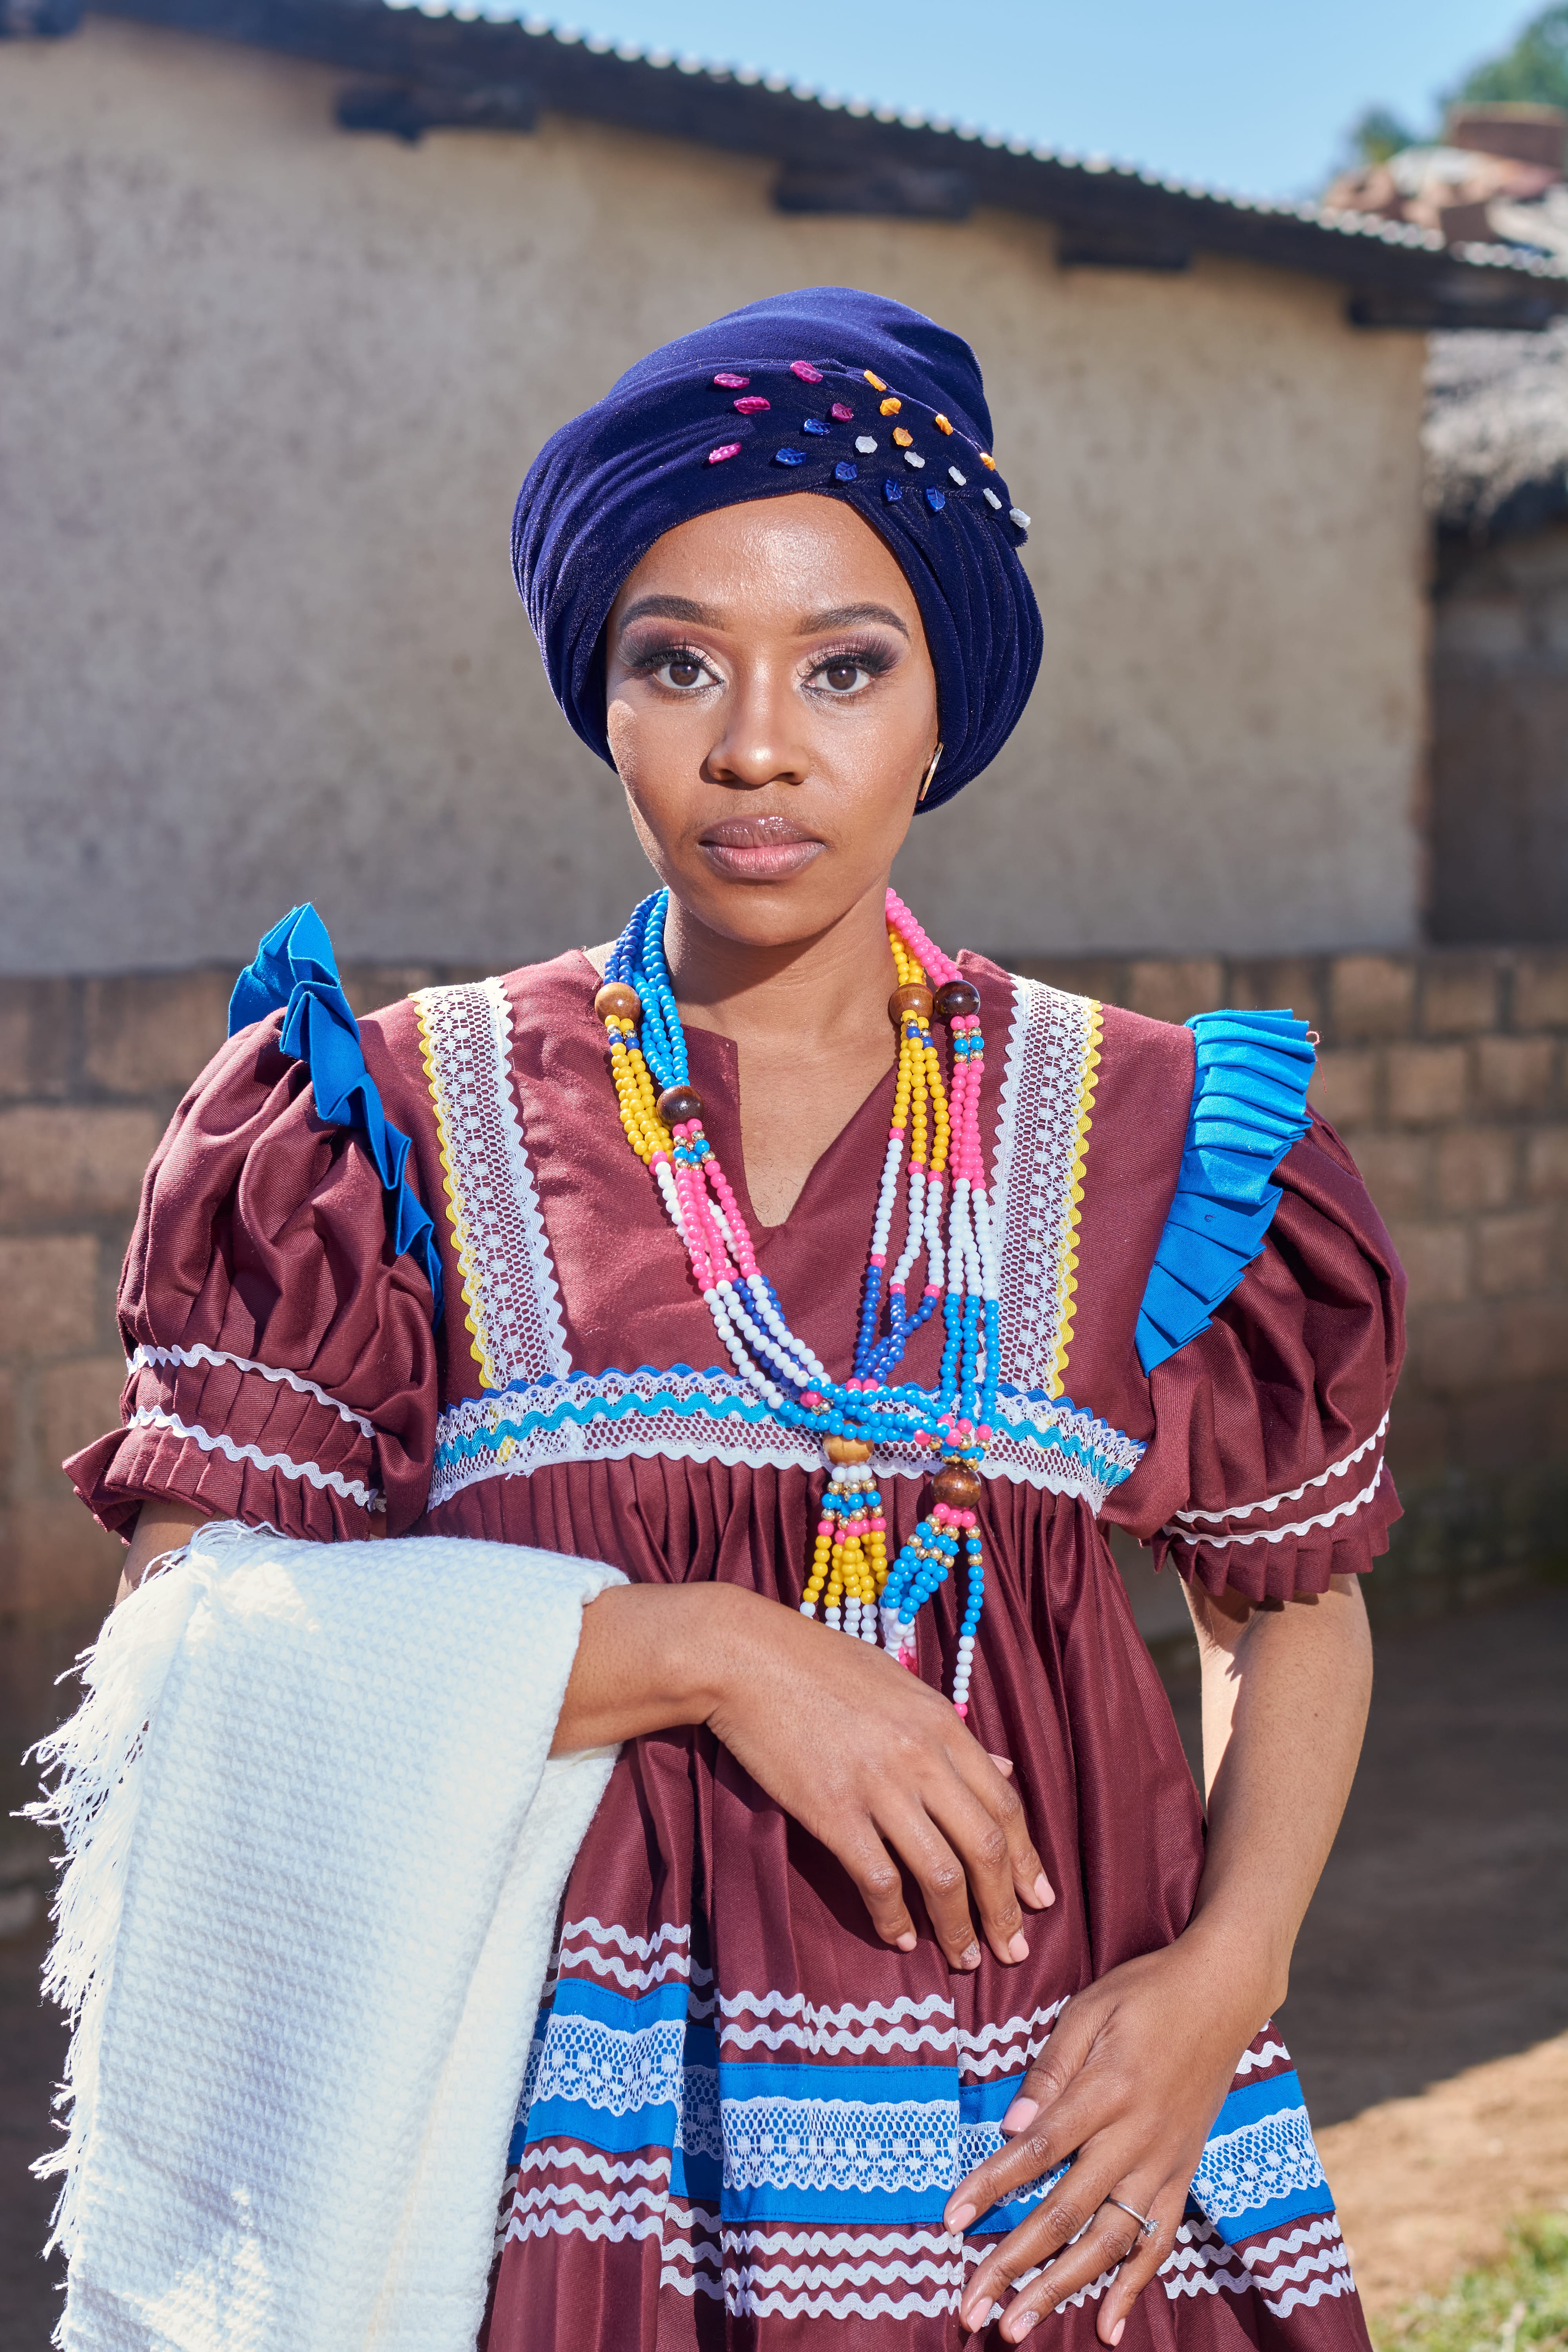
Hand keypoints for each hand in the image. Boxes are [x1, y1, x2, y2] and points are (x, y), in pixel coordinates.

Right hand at [703, 1589, 1054, 1969]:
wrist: (748, 1657)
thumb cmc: (823, 1665)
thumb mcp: (902, 1688)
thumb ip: (952, 1734)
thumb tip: (1004, 1769)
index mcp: (943, 1725)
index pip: (1005, 1804)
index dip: (1027, 1859)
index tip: (1039, 1899)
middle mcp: (922, 1758)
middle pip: (984, 1847)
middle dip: (1004, 1907)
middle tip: (1013, 1949)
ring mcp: (878, 1786)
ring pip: (941, 1874)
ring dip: (958, 1927)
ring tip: (965, 1958)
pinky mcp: (833, 1811)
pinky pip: (878, 1879)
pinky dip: (893, 1916)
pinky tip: (898, 1936)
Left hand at [943, 1934, 1267, 2340]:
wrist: (1223, 1994)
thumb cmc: (1145, 1994)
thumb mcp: (1088, 2010)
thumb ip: (1050, 2069)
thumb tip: (1009, 2124)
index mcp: (1107, 2090)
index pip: (1038, 2149)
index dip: (992, 2185)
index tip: (951, 2218)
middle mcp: (1136, 2137)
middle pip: (1066, 2212)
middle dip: (1013, 2263)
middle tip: (972, 2307)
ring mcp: (1163, 2163)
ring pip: (1108, 2241)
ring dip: (1061, 2289)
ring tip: (1018, 2327)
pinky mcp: (1182, 2175)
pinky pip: (1157, 2241)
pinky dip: (1133, 2288)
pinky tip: (1106, 2326)